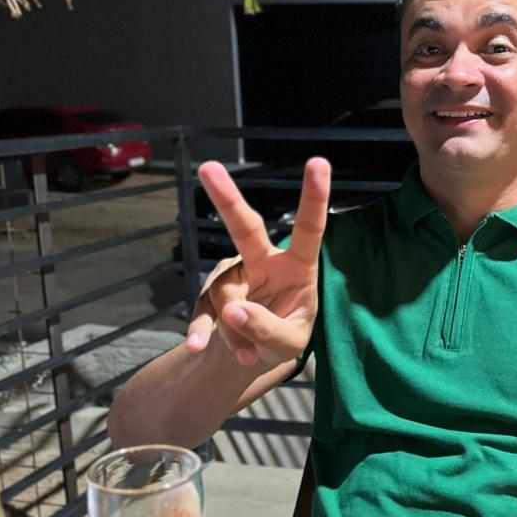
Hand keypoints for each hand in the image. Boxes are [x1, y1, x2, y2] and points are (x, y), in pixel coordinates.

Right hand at [185, 157, 329, 368]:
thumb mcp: (290, 343)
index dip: (314, 198)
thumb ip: (269, 330)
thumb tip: (234, 310)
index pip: (308, 230)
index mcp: (297, 267)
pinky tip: (199, 346)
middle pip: (245, 228)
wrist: (255, 354)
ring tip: (249, 353)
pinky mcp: (210, 295)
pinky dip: (202, 331)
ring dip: (234, 330)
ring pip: (225, 295)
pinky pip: (203, 310)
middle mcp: (263, 262)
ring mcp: (232, 276)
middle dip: (227, 198)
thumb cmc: (285, 337)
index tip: (318, 162)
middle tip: (208, 167)